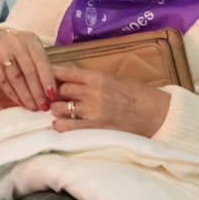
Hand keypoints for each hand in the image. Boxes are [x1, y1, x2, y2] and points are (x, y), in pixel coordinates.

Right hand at [0, 29, 54, 111]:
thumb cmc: (16, 49)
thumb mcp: (30, 50)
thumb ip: (40, 64)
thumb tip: (53, 91)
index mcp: (30, 40)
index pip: (41, 61)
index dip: (47, 80)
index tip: (52, 96)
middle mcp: (16, 42)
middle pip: (29, 71)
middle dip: (37, 92)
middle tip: (43, 107)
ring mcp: (1, 50)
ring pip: (16, 78)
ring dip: (26, 95)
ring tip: (32, 107)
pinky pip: (3, 80)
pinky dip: (12, 93)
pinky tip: (20, 102)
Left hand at [48, 63, 170, 136]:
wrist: (155, 113)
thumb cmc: (135, 94)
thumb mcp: (111, 78)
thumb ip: (89, 79)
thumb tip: (67, 78)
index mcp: (96, 77)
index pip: (64, 72)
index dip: (50, 74)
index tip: (43, 75)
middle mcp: (92, 93)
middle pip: (59, 90)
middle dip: (53, 93)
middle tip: (49, 96)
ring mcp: (93, 111)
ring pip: (60, 108)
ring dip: (56, 109)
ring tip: (57, 110)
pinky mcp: (96, 128)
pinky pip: (70, 127)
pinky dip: (60, 125)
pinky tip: (58, 124)